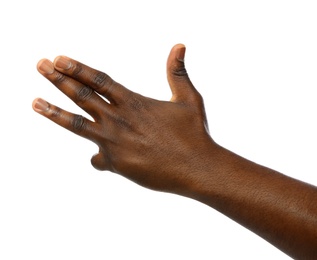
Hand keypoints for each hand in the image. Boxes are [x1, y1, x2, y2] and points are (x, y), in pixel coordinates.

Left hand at [32, 44, 216, 192]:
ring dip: (54, 112)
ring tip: (34, 102)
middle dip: (59, 79)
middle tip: (40, 65)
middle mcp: (120, 120)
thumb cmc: (194, 133)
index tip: (59, 59)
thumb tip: (180, 45)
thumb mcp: (188, 99)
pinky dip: (97, 158)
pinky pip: (98, 159)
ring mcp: (115, 143)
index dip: (78, 68)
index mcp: (135, 102)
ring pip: (77, 124)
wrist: (197, 168)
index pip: (100, 80)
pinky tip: (98, 159)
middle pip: (82, 95)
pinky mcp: (116, 164)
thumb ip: (177, 73)